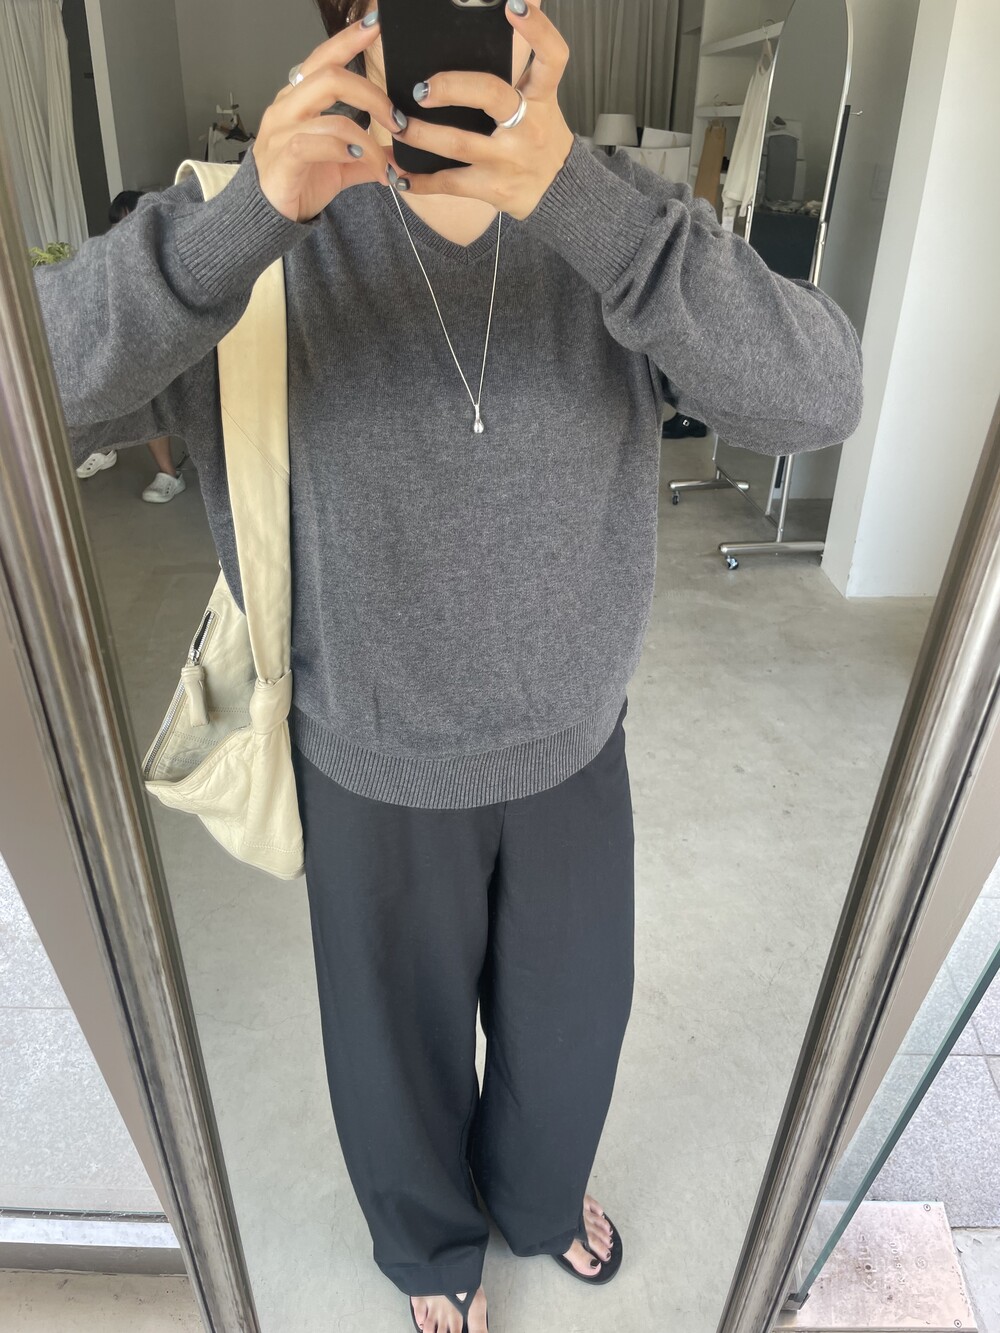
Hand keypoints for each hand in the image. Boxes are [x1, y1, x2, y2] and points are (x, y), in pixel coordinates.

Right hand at [254, 13, 403, 222]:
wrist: (267, 216)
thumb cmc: (297, 182)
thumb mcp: (340, 165)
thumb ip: (368, 155)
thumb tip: (401, 155)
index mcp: (300, 99)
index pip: (324, 58)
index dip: (349, 40)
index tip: (376, 25)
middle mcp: (288, 107)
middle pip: (330, 76)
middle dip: (372, 94)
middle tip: (397, 120)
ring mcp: (282, 130)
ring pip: (330, 112)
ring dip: (367, 134)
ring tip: (382, 159)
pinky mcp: (282, 157)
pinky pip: (313, 142)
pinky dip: (342, 148)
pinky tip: (358, 158)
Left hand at [387, 0, 573, 220]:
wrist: (557, 192)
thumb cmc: (540, 139)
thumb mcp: (541, 100)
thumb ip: (522, 66)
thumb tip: (512, 11)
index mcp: (541, 97)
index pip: (552, 57)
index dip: (537, 30)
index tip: (513, 7)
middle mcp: (528, 126)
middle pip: (490, 95)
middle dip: (451, 88)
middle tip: (421, 89)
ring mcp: (508, 160)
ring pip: (458, 143)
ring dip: (420, 135)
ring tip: (396, 126)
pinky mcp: (492, 187)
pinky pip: (449, 182)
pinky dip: (419, 180)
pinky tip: (399, 174)